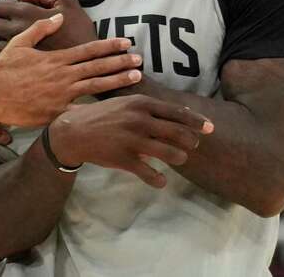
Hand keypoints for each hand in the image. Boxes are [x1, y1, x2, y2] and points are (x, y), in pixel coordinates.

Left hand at [0, 0, 95, 52]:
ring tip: (21, 38)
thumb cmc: (78, 30)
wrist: (87, 59)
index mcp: (28, 13)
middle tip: (17, 24)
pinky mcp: (21, 64)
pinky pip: (5, 57)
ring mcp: (18, 49)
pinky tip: (23, 51)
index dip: (5, 6)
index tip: (15, 10)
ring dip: (5, 38)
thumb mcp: (66, 1)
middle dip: (3, 22)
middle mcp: (18, 31)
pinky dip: (9, 53)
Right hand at [0, 13, 140, 126]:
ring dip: (116, 82)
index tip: (125, 43)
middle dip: (120, 63)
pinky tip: (113, 109)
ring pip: (95, 88)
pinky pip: (80, 111)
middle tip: (139, 60)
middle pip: (97, 68)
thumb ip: (41, 29)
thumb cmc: (3, 70)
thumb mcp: (20, 44)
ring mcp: (61, 96)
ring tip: (134, 78)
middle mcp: (62, 77)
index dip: (109, 46)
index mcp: (56, 60)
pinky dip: (96, 110)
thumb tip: (57, 17)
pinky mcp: (55, 113)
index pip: (88, 50)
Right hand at [48, 95, 213, 187]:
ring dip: (179, 158)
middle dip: (191, 141)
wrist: (73, 132)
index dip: (196, 121)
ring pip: (170, 153)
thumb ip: (150, 107)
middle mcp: (139, 120)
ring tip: (179, 159)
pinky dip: (159, 179)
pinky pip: (150, 173)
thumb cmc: (102, 115)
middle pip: (178, 133)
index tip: (210, 127)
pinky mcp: (124, 159)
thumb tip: (180, 113)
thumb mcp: (125, 103)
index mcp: (140, 103)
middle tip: (194, 145)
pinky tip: (161, 180)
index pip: (176, 112)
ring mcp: (132, 140)